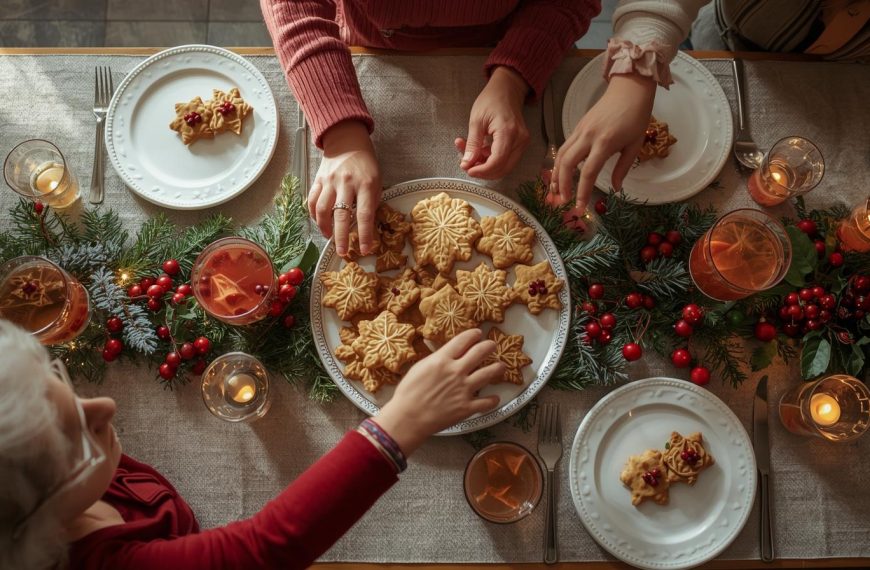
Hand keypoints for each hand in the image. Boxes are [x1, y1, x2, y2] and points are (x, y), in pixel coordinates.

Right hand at [309, 120, 381, 256]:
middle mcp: (347, 183)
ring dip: (325, 227)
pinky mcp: (318, 179)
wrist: (347, 139)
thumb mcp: (377, 181)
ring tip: (329, 237)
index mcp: (366, 184)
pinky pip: (312, 200)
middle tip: (343, 253)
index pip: (364, 215)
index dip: (364, 235)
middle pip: (341, 215)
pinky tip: (319, 223)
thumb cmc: (366, 164)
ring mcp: (330, 181)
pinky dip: (314, 215)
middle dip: (341, 238)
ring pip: (323, 209)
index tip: (365, 249)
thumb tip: (364, 226)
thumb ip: (371, 202)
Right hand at [375, 329, 503, 454]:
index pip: (463, 340)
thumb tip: (447, 355)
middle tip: (493, 345)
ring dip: (497, 368)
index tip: (477, 333)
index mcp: (442, 359)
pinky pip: (486, 402)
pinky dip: (492, 400)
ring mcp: (464, 389)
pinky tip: (494, 398)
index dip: (473, 335)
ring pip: (489, 374)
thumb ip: (436, 359)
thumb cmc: (407, 393)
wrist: (408, 418)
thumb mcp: (419, 367)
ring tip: (501, 366)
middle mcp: (456, 371)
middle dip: (489, 346)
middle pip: (480, 352)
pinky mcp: (467, 407)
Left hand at [454, 66, 529, 178]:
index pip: (497, 162)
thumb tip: (466, 164)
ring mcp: (522, 143)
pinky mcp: (521, 144)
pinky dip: (492, 160)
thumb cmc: (491, 101)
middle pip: (502, 169)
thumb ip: (472, 144)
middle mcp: (520, 140)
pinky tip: (480, 150)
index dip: (481, 171)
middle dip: (483, 171)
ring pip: (504, 166)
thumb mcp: (476, 121)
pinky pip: (506, 159)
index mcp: (508, 133)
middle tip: (467, 165)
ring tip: (472, 154)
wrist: (507, 90)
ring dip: (487, 166)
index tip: (467, 169)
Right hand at [552, 73, 656, 211]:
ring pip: (561, 154)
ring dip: (556, 174)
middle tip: (563, 201)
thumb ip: (623, 168)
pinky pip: (565, 147)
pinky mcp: (578, 126)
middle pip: (567, 163)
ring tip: (556, 191)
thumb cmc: (636, 116)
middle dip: (562, 184)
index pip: (589, 172)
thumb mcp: (635, 145)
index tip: (581, 207)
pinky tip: (560, 173)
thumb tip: (615, 188)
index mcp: (605, 142)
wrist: (629, 88)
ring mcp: (580, 130)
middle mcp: (588, 136)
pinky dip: (560, 162)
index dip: (582, 192)